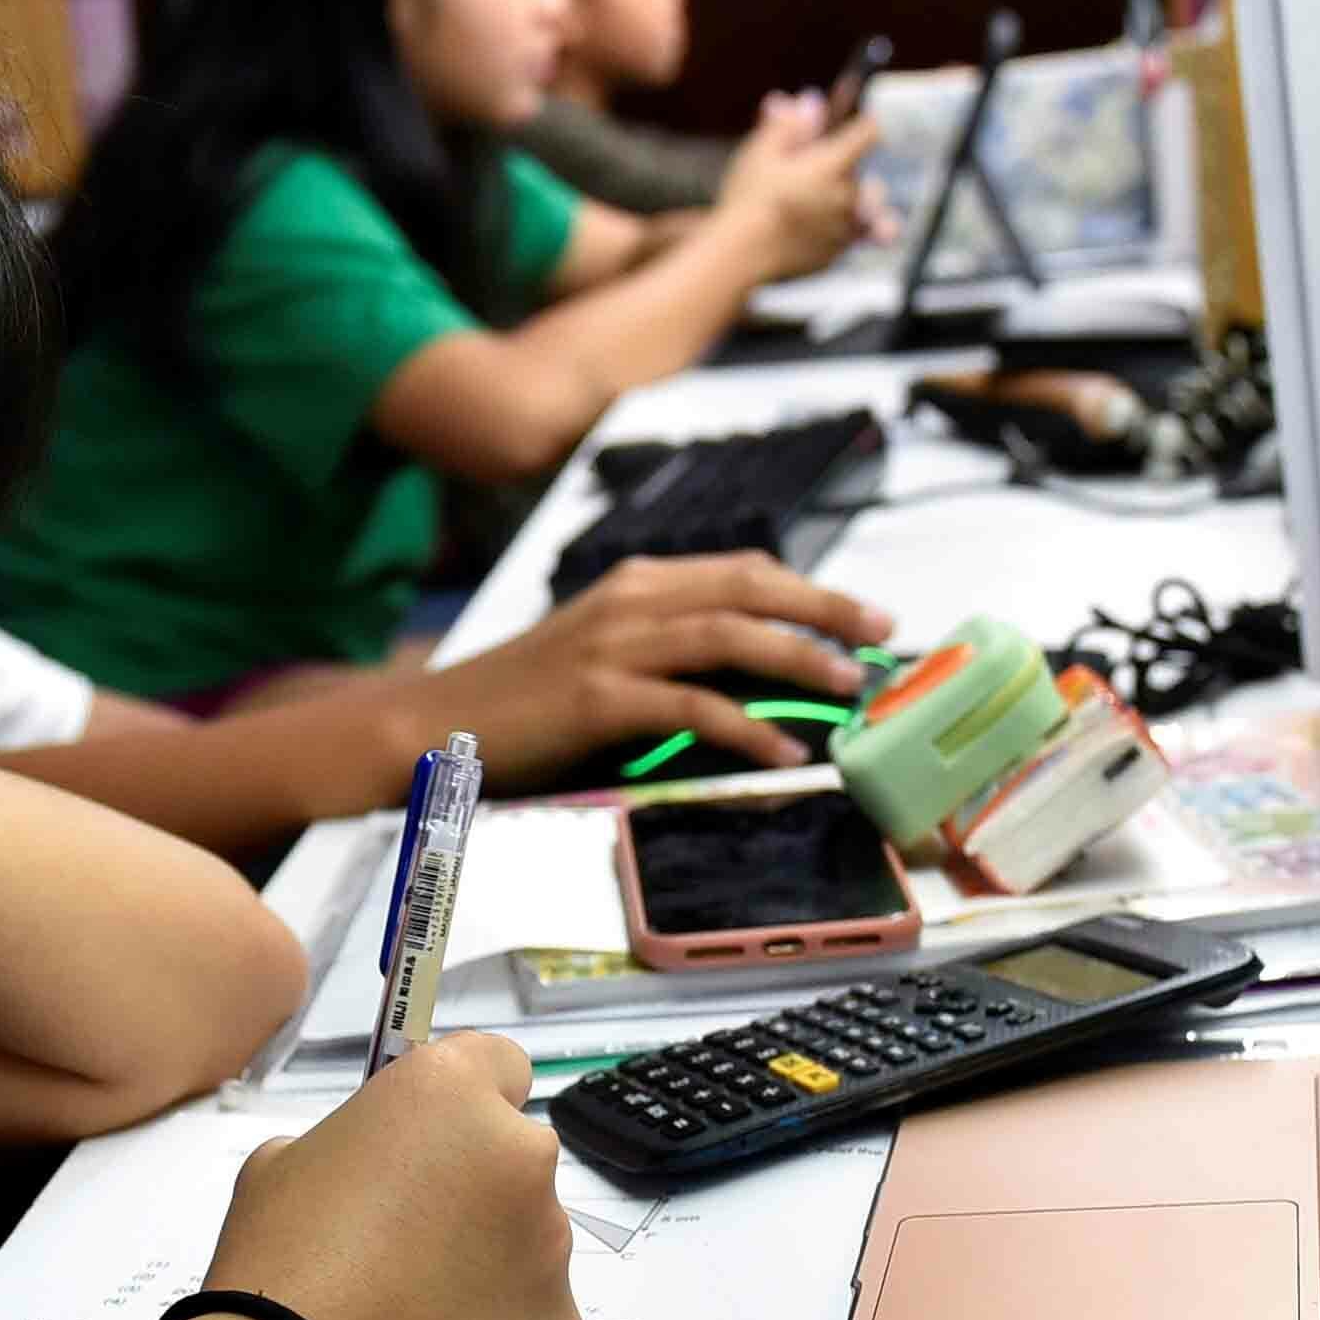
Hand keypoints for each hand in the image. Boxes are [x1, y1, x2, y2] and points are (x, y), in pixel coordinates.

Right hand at [201, 1034, 580, 1319]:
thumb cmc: (277, 1274)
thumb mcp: (280, 1168)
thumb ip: (353, 1148)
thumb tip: (372, 1171)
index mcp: (448, 1094)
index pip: (498, 1065)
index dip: (466, 1103)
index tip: (439, 1140)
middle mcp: (520, 1158)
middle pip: (515, 1163)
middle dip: (474, 1197)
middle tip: (406, 1247)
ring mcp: (552, 1251)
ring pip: (529, 1249)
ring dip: (485, 1271)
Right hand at [406, 553, 892, 780]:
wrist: (436, 723)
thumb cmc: (525, 700)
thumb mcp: (603, 654)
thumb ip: (669, 651)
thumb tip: (754, 679)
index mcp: (636, 582)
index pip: (743, 569)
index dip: (812, 589)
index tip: (865, 616)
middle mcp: (631, 600)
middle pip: (751, 587)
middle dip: (827, 609)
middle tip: (884, 637)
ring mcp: (614, 646)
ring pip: (731, 635)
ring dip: (800, 658)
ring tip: (849, 687)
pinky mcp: (600, 698)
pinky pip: (692, 706)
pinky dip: (747, 727)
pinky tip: (784, 750)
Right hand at [710, 97, 880, 281]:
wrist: (740, 255)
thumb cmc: (748, 199)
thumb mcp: (761, 152)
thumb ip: (789, 125)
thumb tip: (810, 102)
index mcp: (833, 165)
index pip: (869, 132)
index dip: (867, 123)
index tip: (860, 123)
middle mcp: (848, 197)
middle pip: (863, 173)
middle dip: (845, 167)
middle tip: (814, 169)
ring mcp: (845, 229)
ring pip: (864, 207)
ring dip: (851, 200)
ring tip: (820, 199)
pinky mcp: (835, 254)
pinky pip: (849, 236)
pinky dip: (838, 228)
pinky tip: (813, 224)